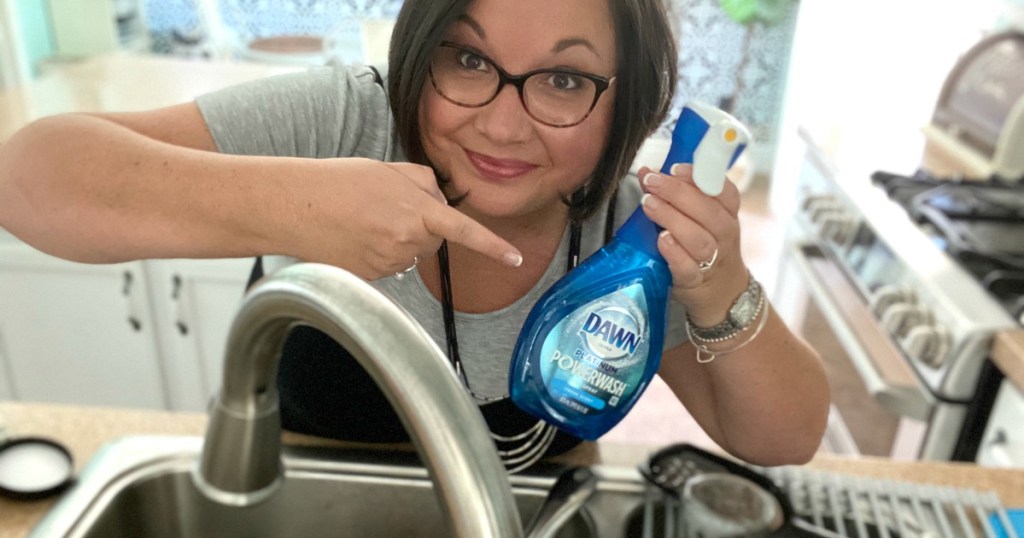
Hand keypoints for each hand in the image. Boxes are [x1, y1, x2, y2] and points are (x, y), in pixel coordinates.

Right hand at [280, 158, 521, 279]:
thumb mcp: (390, 170)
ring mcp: (388, 263)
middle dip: (421, 224)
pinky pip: (389, 265)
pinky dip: (378, 252)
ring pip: (410, 253)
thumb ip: (425, 184)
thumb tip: (439, 202)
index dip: (493, 247)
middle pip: (433, 240)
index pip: (464, 232)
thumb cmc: (339, 182)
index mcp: (417, 212)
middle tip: (386, 205)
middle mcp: (407, 242)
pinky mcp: (371, 278)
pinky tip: (355, 236)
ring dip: (398, 238)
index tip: (515, 258)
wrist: (295, 206)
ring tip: (364, 219)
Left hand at [636, 164, 748, 324]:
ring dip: (672, 218)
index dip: (699, 177)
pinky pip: (688, 267)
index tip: (675, 167)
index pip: (723, 190)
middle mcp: (725, 234)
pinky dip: (674, 253)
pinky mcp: (696, 281)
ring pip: (698, 238)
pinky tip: (661, 240)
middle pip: (708, 211)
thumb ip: (678, 195)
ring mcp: (713, 259)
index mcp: (727, 213)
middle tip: (651, 182)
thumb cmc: (705, 246)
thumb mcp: (701, 218)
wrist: (721, 292)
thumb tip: (647, 172)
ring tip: (649, 204)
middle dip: (677, 193)